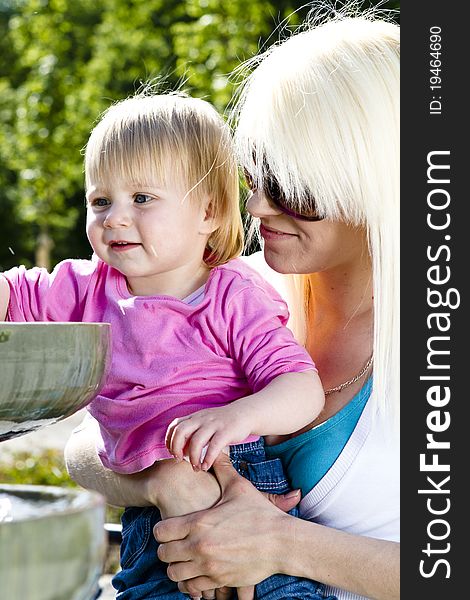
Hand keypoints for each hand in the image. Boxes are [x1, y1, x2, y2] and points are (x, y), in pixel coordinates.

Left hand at [154, 452, 298, 595]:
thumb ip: (222, 468)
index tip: (170, 527)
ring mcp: (208, 566)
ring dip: (177, 566)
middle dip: (167, 548)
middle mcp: (199, 547)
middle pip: (163, 554)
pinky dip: (190, 582)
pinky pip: (192, 588)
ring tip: (185, 558)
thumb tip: (217, 448)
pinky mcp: (219, 581)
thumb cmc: (260, 514)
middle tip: (176, 542)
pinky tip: (197, 572)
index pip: (160, 532)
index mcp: (199, 523)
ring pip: (174, 574)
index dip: (162, 529)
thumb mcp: (238, 487)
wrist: (282, 543)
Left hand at [165, 407, 250, 470]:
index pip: (175, 425)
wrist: (245, 414)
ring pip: (196, 441)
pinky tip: (206, 466)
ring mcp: (214, 424)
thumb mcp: (205, 422)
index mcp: (195, 417)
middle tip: (179, 460)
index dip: (170, 440)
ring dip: (193, 457)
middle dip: (176, 448)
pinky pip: (214, 446)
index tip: (172, 452)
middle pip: (181, 431)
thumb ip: (193, 433)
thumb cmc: (222, 423)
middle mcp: (202, 419)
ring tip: (196, 468)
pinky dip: (208, 459)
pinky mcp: (226, 431)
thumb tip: (181, 452)